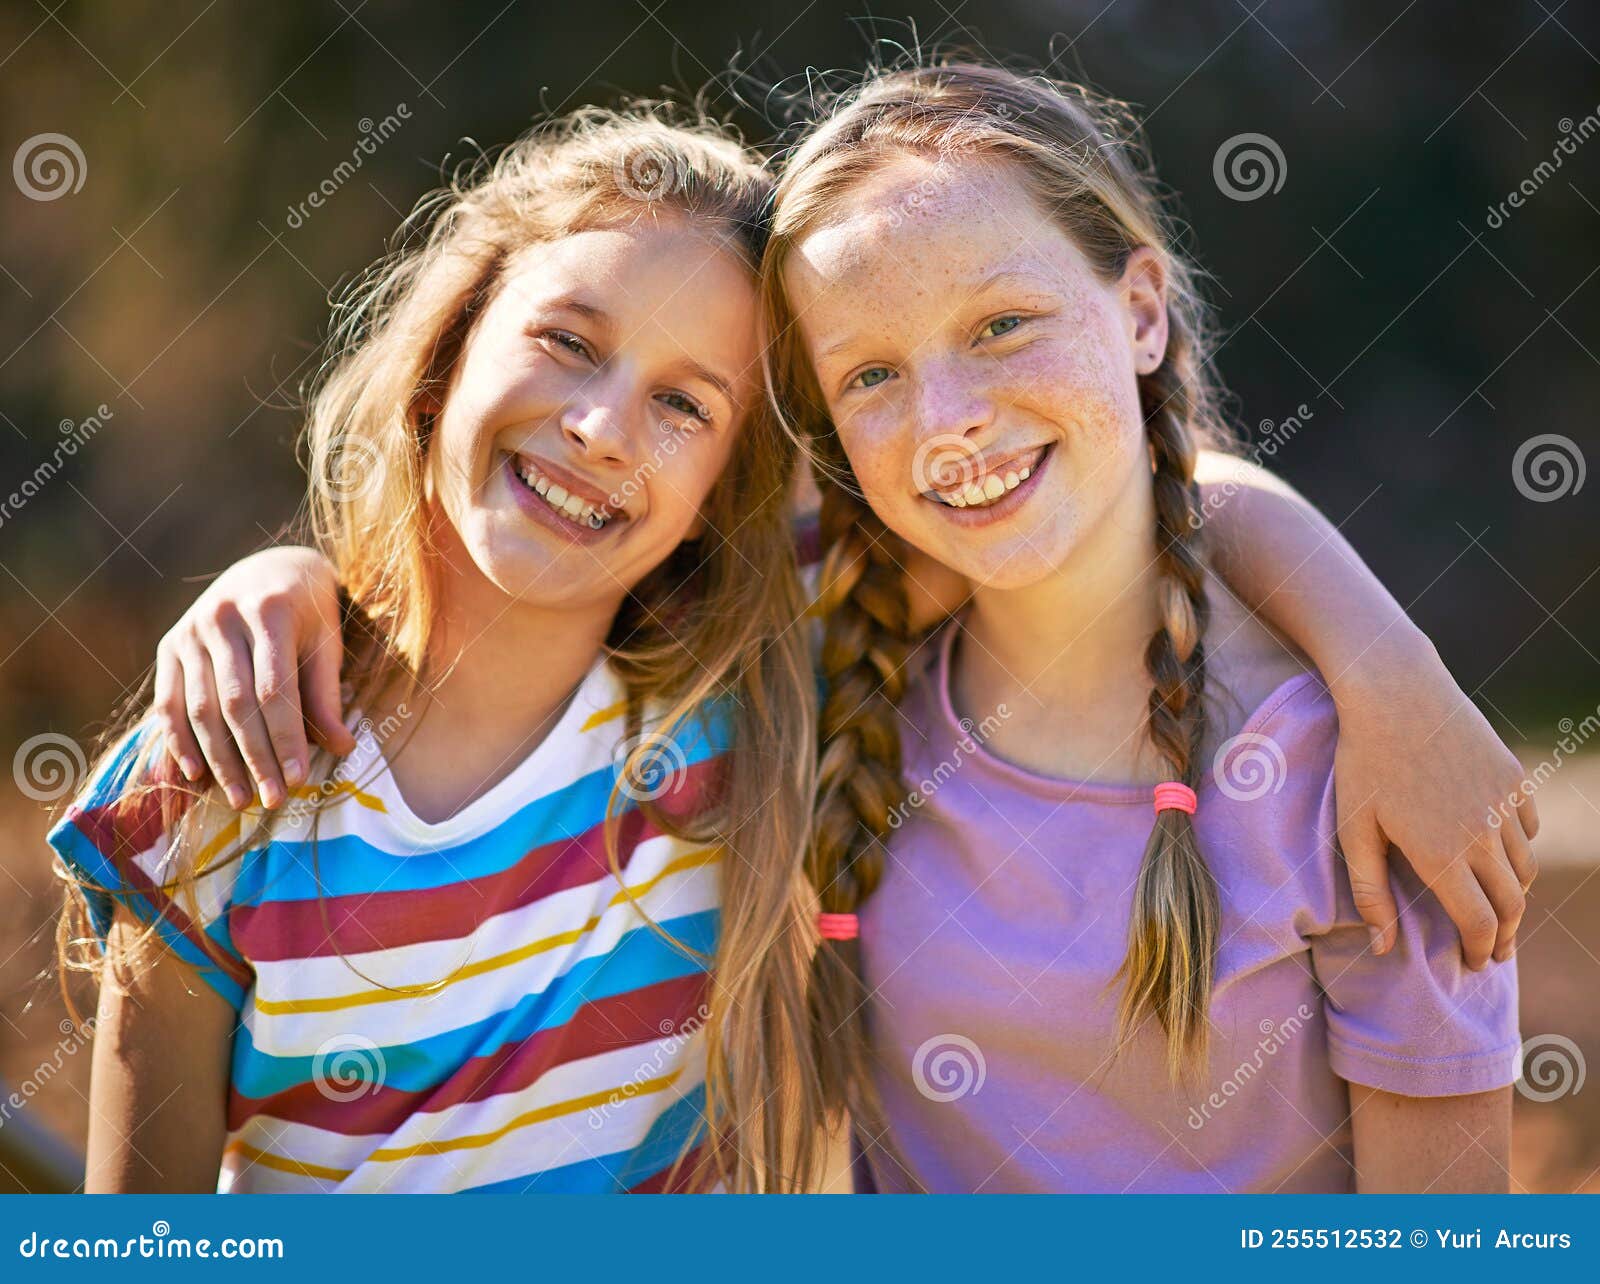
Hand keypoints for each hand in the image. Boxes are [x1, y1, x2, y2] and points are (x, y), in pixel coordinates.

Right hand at [152, 547, 350, 809]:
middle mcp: (223, 617)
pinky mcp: (170, 645)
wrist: (271, 570)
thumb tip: (342, 748)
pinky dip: (179, 741)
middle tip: (271, 801)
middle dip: (254, 757)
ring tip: (240, 798)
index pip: (275, 688)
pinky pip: (169, 702)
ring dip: (219, 760)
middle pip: (235, 703)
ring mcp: (191, 631)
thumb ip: (327, 694)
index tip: (298, 780)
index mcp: (270, 610)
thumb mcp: (327, 643)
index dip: (286, 738)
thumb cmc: (309, 613)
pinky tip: (195, 776)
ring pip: (201, 707)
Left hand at [1331, 628, 1536, 969]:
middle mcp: (1483, 835)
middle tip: (1494, 951)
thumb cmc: (1363, 762)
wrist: (1396, 693)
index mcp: (1443, 855)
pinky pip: (1527, 828)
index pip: (1481, 924)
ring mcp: (1504, 804)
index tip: (1475, 964)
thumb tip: (1383, 948)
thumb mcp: (1354, 830)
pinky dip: (1518, 849)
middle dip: (1506, 935)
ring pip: (1524, 867)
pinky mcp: (1513, 778)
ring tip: (1496, 907)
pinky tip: (1499, 855)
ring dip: (1514, 894)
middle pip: (1513, 904)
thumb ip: (1370, 892)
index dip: (1481, 951)